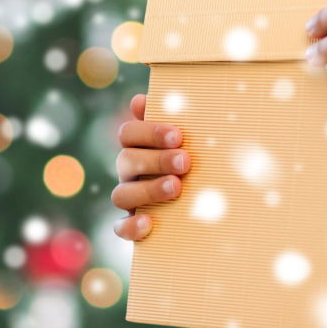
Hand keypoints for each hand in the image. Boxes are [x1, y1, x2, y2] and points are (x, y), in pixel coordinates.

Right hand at [111, 93, 190, 240]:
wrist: (206, 202)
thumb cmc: (196, 158)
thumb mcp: (190, 138)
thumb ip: (175, 117)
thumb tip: (141, 99)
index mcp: (139, 145)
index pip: (128, 133)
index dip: (149, 132)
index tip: (177, 135)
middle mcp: (129, 170)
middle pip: (126, 160)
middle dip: (156, 160)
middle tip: (186, 161)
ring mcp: (129, 197)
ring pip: (121, 194)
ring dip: (148, 189)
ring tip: (176, 188)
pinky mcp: (131, 225)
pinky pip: (120, 227)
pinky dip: (131, 227)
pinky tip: (150, 222)